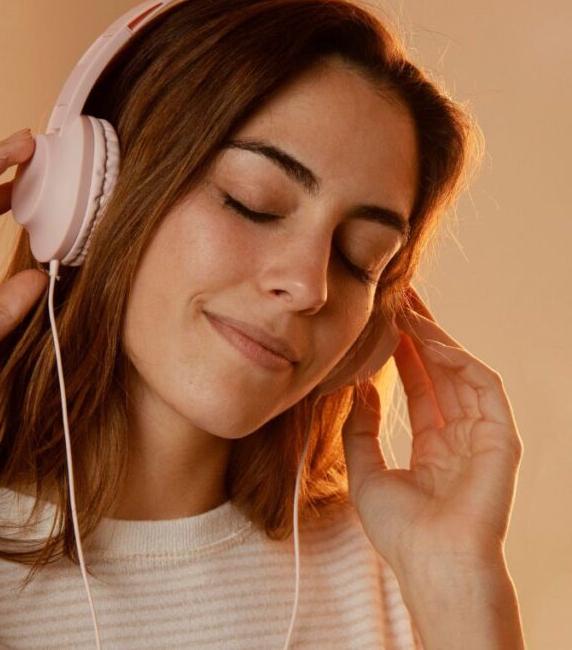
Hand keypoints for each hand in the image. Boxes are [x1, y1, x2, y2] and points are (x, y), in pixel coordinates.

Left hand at [341, 287, 523, 577]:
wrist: (431, 563)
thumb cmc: (399, 530)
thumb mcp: (365, 472)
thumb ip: (362, 430)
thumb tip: (360, 388)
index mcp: (434, 449)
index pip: (420, 388)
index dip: (403, 354)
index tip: (383, 323)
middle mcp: (461, 438)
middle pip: (442, 373)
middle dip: (421, 335)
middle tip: (399, 298)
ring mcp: (483, 437)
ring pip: (461, 373)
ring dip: (436, 339)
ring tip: (409, 309)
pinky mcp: (501, 438)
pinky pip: (483, 387)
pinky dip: (458, 360)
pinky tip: (430, 341)